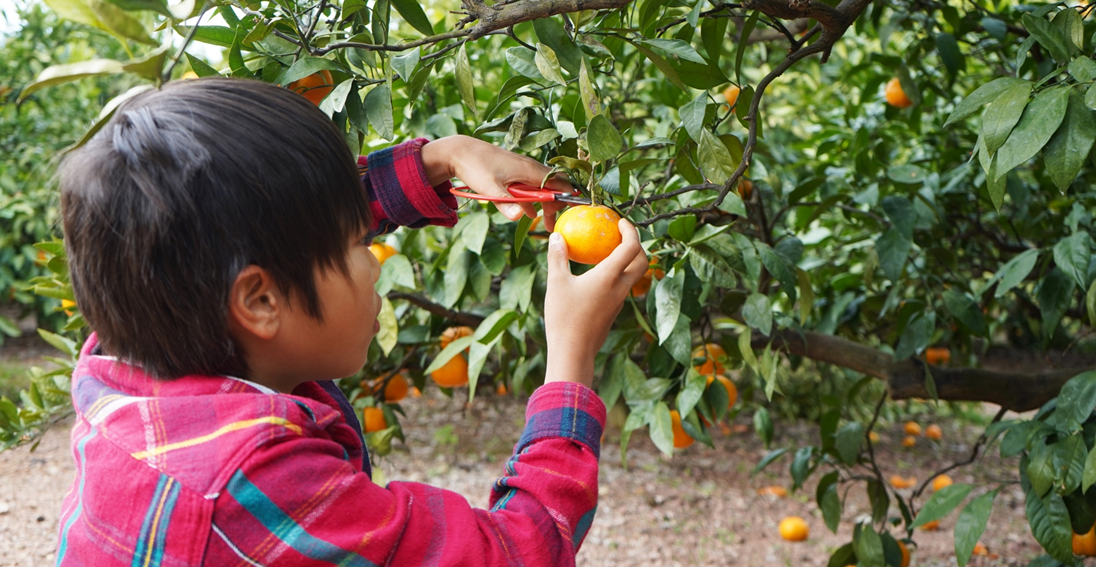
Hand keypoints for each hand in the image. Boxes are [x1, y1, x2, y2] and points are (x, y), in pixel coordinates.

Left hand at [420, 135, 572, 230]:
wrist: (461, 151)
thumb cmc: (476, 167)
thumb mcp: (489, 188)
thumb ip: (505, 203)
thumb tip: (519, 217)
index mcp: (529, 170)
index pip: (558, 182)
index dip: (567, 196)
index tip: (573, 210)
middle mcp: (530, 167)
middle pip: (553, 186)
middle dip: (556, 205)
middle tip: (551, 224)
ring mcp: (523, 168)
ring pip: (543, 186)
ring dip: (545, 204)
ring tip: (546, 223)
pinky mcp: (516, 171)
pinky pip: (532, 185)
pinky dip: (534, 199)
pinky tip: (530, 212)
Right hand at [543, 218, 648, 386]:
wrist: (573, 353)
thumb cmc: (564, 317)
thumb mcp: (556, 283)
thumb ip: (558, 257)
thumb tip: (556, 236)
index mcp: (609, 277)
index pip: (631, 247)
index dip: (631, 231)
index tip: (620, 222)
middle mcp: (620, 288)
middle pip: (642, 262)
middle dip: (637, 245)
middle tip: (621, 236)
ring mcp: (618, 302)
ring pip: (633, 277)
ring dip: (628, 261)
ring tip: (608, 253)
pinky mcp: (613, 312)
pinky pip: (622, 288)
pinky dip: (617, 276)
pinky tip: (598, 276)